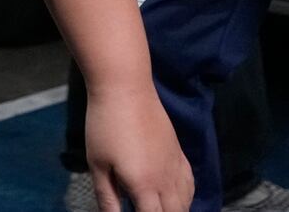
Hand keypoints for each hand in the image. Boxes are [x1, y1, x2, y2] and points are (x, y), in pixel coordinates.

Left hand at [86, 84, 193, 211]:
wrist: (126, 88)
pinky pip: (190, 183)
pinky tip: (175, 197)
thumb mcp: (98, 164)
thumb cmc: (105, 125)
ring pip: (186, 201)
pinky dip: (185, 197)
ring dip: (175, 210)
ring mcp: (175, 164)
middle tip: (143, 209)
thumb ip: (107, 197)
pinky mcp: (179, 151)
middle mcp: (165, 179)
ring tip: (158, 208)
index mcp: (144, 185)